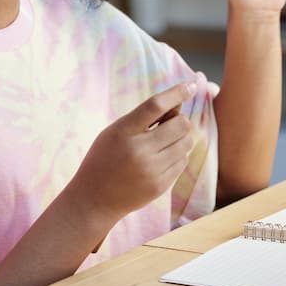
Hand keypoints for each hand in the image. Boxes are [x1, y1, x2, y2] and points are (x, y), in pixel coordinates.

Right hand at [70, 82, 197, 222]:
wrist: (94, 199)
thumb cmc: (105, 158)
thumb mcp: (116, 131)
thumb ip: (144, 117)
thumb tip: (178, 103)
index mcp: (123, 131)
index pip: (155, 105)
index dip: (176, 93)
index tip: (190, 85)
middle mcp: (138, 150)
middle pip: (180, 124)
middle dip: (179, 121)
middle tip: (166, 126)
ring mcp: (151, 170)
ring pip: (186, 143)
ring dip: (180, 139)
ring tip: (161, 145)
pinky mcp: (160, 185)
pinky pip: (183, 161)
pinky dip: (176, 157)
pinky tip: (159, 161)